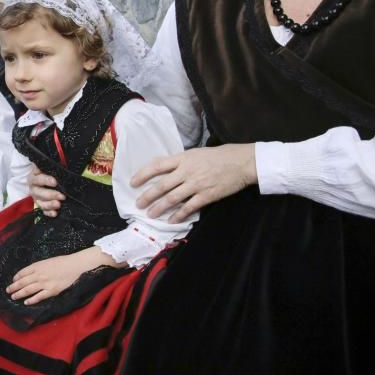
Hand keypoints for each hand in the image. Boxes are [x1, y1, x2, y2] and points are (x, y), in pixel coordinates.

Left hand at [6, 248, 116, 304]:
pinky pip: (39, 297)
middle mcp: (39, 274)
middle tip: (8, 290)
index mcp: (38, 265)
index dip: (16, 277)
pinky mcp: (51, 291)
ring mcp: (44, 283)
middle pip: (22, 282)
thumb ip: (39, 267)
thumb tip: (31, 273)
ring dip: (19, 294)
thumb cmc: (63, 262)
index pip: (22, 272)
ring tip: (13, 297)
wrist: (75, 265)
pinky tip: (26, 302)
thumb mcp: (48, 261)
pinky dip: (31, 300)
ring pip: (28, 290)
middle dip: (14, 287)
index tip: (13, 280)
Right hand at [28, 166, 64, 216]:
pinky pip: (44, 211)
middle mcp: (33, 189)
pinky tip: (55, 213)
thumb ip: (51, 169)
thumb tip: (60, 168)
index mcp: (33, 178)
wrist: (41, 182)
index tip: (55, 182)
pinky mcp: (40, 206)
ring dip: (50, 205)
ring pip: (41, 203)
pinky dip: (49, 213)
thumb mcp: (46, 169)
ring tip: (59, 204)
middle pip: (39, 193)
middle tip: (61, 196)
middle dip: (51, 195)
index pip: (38, 179)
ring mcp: (36, 199)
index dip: (46, 180)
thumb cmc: (46, 174)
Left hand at [131, 144, 256, 222]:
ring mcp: (197, 184)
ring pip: (173, 198)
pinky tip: (171, 221)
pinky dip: (178, 215)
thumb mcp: (195, 154)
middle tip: (138, 204)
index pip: (157, 165)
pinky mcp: (207, 195)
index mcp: (183, 158)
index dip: (143, 174)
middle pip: (162, 185)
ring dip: (160, 208)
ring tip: (151, 214)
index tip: (133, 182)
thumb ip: (179, 162)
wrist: (240, 162)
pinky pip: (189, 207)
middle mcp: (187, 171)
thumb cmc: (217, 156)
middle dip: (148, 196)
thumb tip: (163, 170)